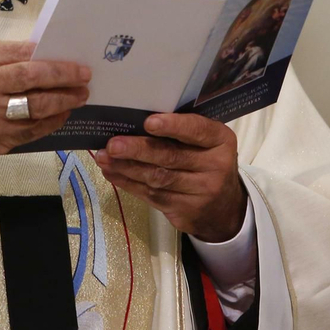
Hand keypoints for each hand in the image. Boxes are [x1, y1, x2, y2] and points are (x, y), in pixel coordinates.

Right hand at [0, 41, 91, 160]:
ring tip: (80, 95)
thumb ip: (7, 54)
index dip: (49, 59)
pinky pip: (33, 130)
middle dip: (62, 77)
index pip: (19, 56)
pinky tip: (64, 113)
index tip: (73, 61)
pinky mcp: (0, 139)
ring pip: (36, 108)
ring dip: (63, 101)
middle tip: (84, 76)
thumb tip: (45, 53)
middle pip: (30, 80)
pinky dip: (53, 121)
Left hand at [93, 113, 246, 241]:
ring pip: (158, 178)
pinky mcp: (184, 210)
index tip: (149, 122)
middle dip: (138, 149)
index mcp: (221, 141)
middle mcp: (215, 166)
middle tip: (113, 144)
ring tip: (104, 157)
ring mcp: (200, 192)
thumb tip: (135, 119)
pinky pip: (151, 195)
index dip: (173, 126)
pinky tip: (112, 172)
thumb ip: (183, 131)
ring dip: (127, 167)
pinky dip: (128, 183)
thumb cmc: (208, 162)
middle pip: (171, 157)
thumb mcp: (208, 143)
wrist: (224, 209)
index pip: (197, 131)